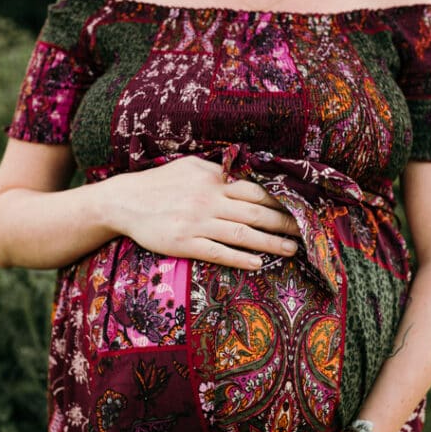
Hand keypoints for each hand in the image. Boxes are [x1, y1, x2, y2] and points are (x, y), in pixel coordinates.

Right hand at [109, 156, 301, 270]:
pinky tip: (258, 263)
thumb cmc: (159, 184)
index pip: (256, 190)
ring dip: (270, 243)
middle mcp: (209, 200)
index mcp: (213, 180)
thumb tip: (244, 175)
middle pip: (256, 212)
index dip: (281, 201)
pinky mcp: (184, 243)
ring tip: (292, 250)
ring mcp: (197, 222)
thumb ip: (217, 172)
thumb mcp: (189, 167)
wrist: (123, 201)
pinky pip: (218, 252)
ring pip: (242, 233)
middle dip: (285, 224)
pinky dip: (240, 258)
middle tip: (307, 233)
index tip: (301, 209)